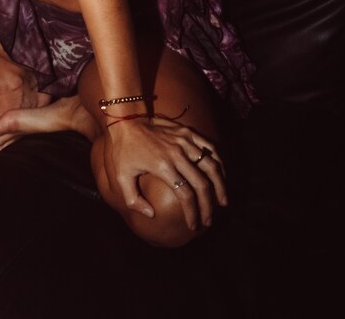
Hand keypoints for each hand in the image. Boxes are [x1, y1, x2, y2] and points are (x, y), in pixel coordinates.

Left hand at [104, 115, 225, 231]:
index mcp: (163, 167)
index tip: (194, 225)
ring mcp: (185, 141)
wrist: (127, 119)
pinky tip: (221, 175)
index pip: (186, 195)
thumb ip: (134, 200)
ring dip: (220, 186)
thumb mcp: (121, 177)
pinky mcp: (187, 132)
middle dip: (208, 206)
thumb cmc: (123, 150)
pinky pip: (209, 147)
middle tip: (209, 220)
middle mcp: (177, 154)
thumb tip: (151, 214)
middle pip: (202, 184)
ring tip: (223, 201)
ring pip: (211, 166)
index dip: (192, 213)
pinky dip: (219, 162)